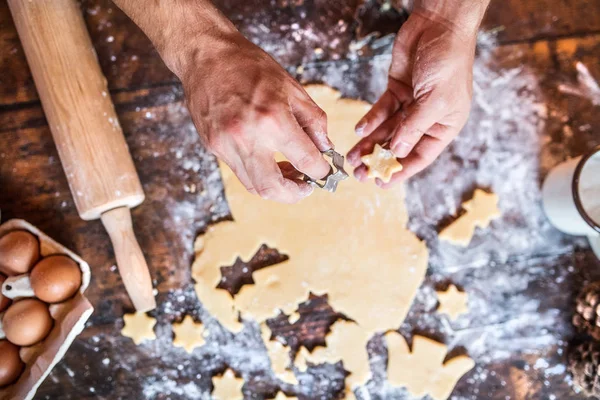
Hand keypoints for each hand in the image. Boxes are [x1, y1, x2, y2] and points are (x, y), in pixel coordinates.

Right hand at [112, 0, 331, 202]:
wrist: (207, 56)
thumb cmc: (251, 67)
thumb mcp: (293, 88)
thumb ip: (314, 122)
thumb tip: (325, 149)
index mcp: (273, 120)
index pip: (306, 162)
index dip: (321, 171)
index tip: (325, 171)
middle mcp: (248, 138)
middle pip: (273, 188)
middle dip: (295, 194)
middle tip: (306, 186)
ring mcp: (226, 145)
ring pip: (254, 185)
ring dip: (275, 187)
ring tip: (288, 174)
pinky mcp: (214, 146)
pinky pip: (239, 171)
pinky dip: (258, 172)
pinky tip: (267, 159)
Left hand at [347, 7, 480, 187]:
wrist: (439, 25)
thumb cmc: (448, 62)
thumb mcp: (434, 100)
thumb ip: (414, 128)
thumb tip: (395, 151)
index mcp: (445, 125)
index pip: (421, 156)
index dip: (401, 171)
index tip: (382, 184)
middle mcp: (428, 118)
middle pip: (400, 146)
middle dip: (379, 160)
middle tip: (360, 174)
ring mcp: (411, 105)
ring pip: (386, 131)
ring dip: (369, 145)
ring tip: (352, 159)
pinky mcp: (396, 91)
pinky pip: (380, 111)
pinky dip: (369, 121)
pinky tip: (358, 132)